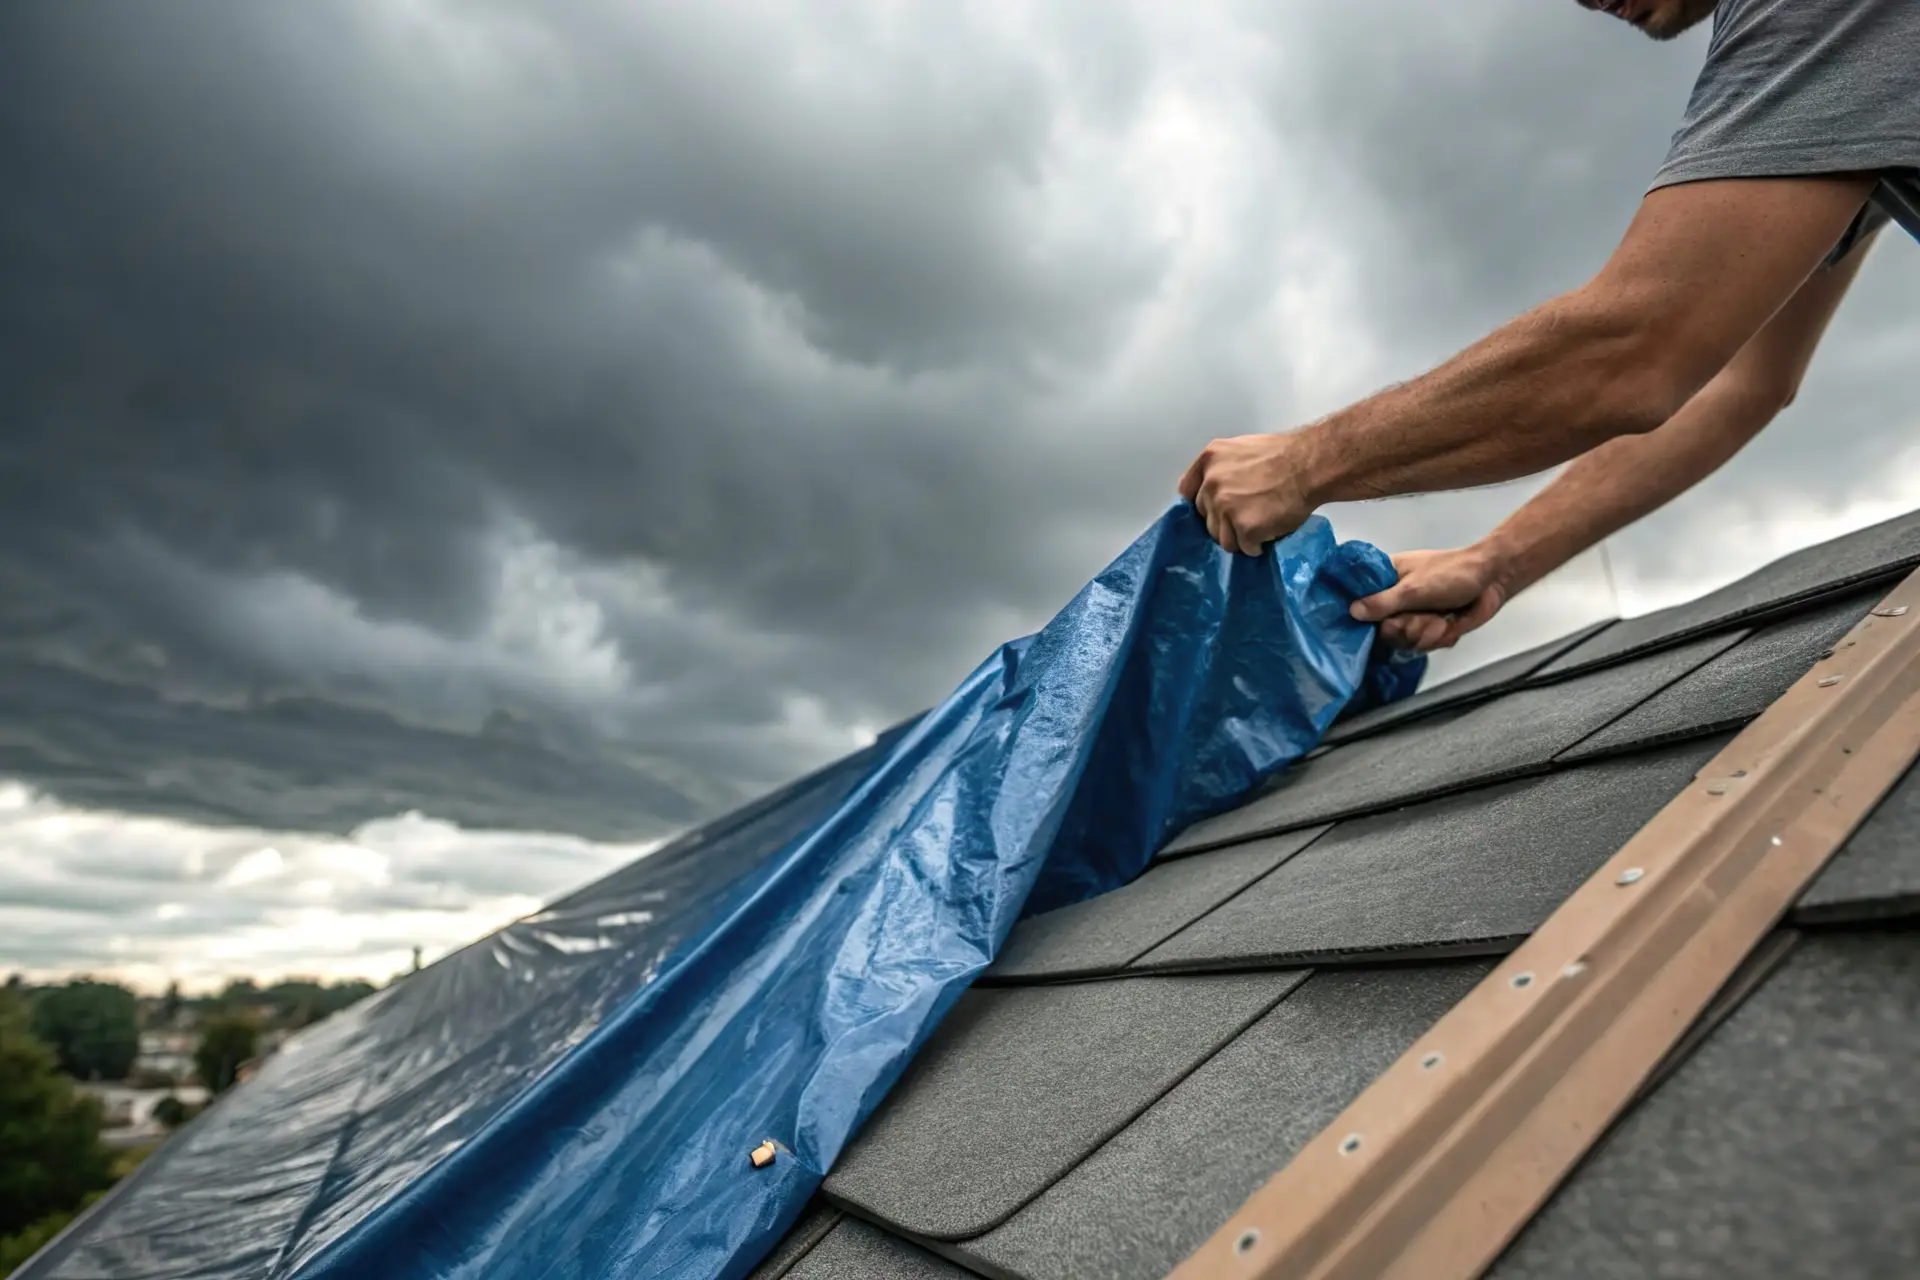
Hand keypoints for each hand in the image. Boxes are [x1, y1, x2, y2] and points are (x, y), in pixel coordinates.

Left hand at [1177, 434, 1315, 555]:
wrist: (1309, 465)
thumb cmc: (1283, 455)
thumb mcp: (1241, 450)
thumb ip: (1222, 469)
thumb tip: (1215, 492)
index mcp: (1209, 461)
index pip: (1187, 491)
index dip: (1202, 504)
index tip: (1214, 510)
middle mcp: (1211, 484)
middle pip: (1206, 518)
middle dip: (1225, 521)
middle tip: (1249, 515)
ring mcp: (1225, 507)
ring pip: (1223, 538)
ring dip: (1240, 537)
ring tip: (1262, 524)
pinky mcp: (1243, 527)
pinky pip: (1244, 547)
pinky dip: (1257, 545)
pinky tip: (1270, 531)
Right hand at [1350, 546, 1507, 651]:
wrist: (1492, 580)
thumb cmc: (1451, 574)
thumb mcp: (1413, 589)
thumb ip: (1381, 603)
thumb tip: (1351, 612)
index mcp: (1385, 581)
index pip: (1360, 606)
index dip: (1369, 620)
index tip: (1385, 622)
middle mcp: (1395, 600)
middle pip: (1384, 632)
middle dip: (1407, 629)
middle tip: (1422, 617)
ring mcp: (1413, 615)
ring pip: (1405, 642)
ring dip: (1426, 634)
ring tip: (1440, 620)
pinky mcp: (1429, 628)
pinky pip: (1424, 646)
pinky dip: (1439, 638)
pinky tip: (1449, 625)